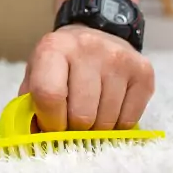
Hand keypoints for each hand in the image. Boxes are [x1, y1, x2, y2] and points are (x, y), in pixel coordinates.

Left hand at [19, 24, 154, 131]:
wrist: (96, 31)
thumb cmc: (61, 63)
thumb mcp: (36, 74)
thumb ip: (30, 106)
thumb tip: (33, 140)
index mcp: (54, 48)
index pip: (50, 95)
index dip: (50, 121)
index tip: (53, 126)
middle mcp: (87, 48)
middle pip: (82, 115)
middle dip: (74, 128)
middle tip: (73, 121)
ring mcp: (119, 58)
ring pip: (107, 121)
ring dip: (97, 128)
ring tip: (91, 112)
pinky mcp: (143, 71)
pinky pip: (130, 119)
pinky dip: (118, 124)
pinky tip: (109, 108)